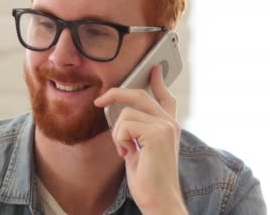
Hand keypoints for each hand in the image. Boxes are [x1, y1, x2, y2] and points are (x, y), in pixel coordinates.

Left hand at [94, 65, 187, 214]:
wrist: (159, 200)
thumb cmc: (149, 180)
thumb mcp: (140, 149)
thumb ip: (137, 130)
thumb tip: (121, 113)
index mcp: (168, 126)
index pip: (164, 97)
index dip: (158, 81)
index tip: (153, 67)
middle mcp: (170, 123)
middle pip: (139, 95)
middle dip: (116, 94)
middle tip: (99, 101)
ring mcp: (165, 127)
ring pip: (126, 113)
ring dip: (118, 134)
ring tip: (126, 151)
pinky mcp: (157, 133)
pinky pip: (124, 125)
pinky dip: (120, 141)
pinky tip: (129, 154)